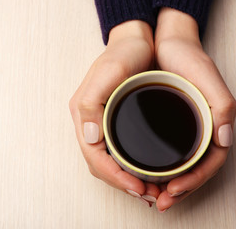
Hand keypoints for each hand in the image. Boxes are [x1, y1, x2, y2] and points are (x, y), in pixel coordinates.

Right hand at [69, 20, 159, 205]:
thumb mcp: (109, 72)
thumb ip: (92, 103)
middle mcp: (91, 123)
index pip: (95, 157)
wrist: (136, 41)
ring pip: (111, 163)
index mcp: (85, 114)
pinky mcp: (117, 122)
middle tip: (149, 195)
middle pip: (102, 165)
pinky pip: (120, 153)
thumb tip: (90, 137)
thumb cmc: (124, 54)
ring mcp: (103, 123)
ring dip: (128, 181)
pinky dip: (131, 168)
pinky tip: (145, 173)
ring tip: (150, 190)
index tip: (138, 188)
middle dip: (123, 184)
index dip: (115, 177)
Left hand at [154, 8, 235, 211]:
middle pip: (193, 170)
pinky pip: (166, 153)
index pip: (209, 164)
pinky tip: (145, 173)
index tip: (172, 190)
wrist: (169, 43)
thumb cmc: (189, 58)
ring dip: (166, 184)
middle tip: (158, 201)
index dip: (193, 181)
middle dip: (178, 190)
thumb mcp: (208, 77)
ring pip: (179, 166)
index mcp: (213, 124)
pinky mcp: (167, 125)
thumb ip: (222, 106)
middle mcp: (199, 131)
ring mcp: (183, 130)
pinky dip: (158, 168)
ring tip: (149, 194)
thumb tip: (224, 140)